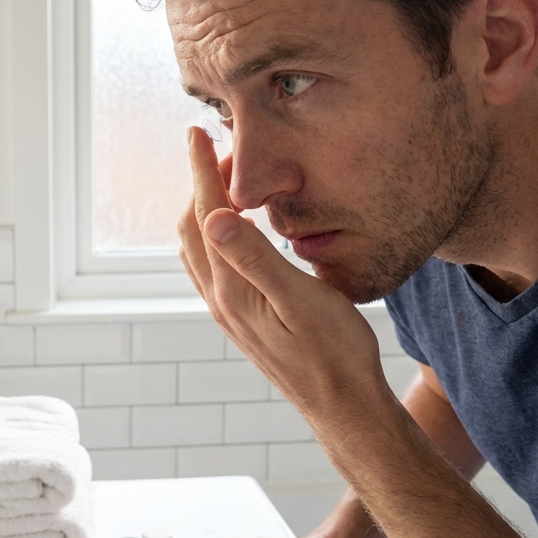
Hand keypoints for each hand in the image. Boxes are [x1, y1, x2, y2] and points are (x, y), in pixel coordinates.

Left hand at [178, 126, 382, 414]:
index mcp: (232, 289)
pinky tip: (241, 229)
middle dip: (203, 182)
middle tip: (228, 151)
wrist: (343, 406)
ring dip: (206, 207)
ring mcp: (228, 311)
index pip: (206, 213)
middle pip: (194, 226)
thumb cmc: (334, 353)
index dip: (202, 169)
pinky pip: (213, 265)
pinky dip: (216, 233)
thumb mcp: (302, 300)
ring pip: (199, 246)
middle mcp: (221, 299)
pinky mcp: (241, 318)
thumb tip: (213, 215)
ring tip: (231, 181)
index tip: (198, 132)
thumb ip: (255, 258)